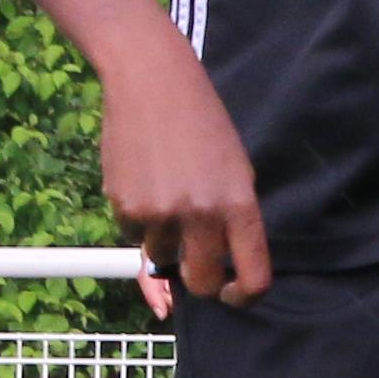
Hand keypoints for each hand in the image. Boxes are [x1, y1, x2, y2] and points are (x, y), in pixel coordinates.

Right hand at [100, 40, 270, 305]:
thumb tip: (219, 265)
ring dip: (162, 239)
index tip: (232, 294)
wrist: (152, 81)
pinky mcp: (125, 206)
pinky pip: (132, 232)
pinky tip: (142, 178)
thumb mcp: (235, 169)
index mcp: (239, 205)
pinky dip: (137, 217)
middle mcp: (201, 215)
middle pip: (200, 283)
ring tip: (164, 192)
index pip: (253, 277)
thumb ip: (231, 218)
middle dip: (196, 280)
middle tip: (192, 261)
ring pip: (160, 257)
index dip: (244, 296)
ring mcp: (160, 213)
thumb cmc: (202, 123)